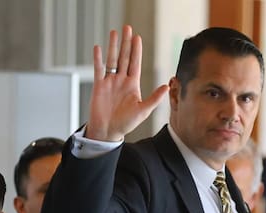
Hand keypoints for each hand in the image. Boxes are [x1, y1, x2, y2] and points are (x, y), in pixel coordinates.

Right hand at [85, 25, 168, 141]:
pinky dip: (98, 59)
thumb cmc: (126, 123)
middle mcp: (121, 80)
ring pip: (112, 60)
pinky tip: (98, 48)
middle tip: (127, 28)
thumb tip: (167, 87)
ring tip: (114, 33)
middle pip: (124, 57)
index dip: (137, 50)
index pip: (135, 63)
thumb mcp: (143, 111)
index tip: (138, 38)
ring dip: (113, 46)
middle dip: (126, 43)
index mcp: (133, 84)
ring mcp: (110, 82)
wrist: (108, 131)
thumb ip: (154, 98)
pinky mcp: (99, 86)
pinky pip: (98, 69)